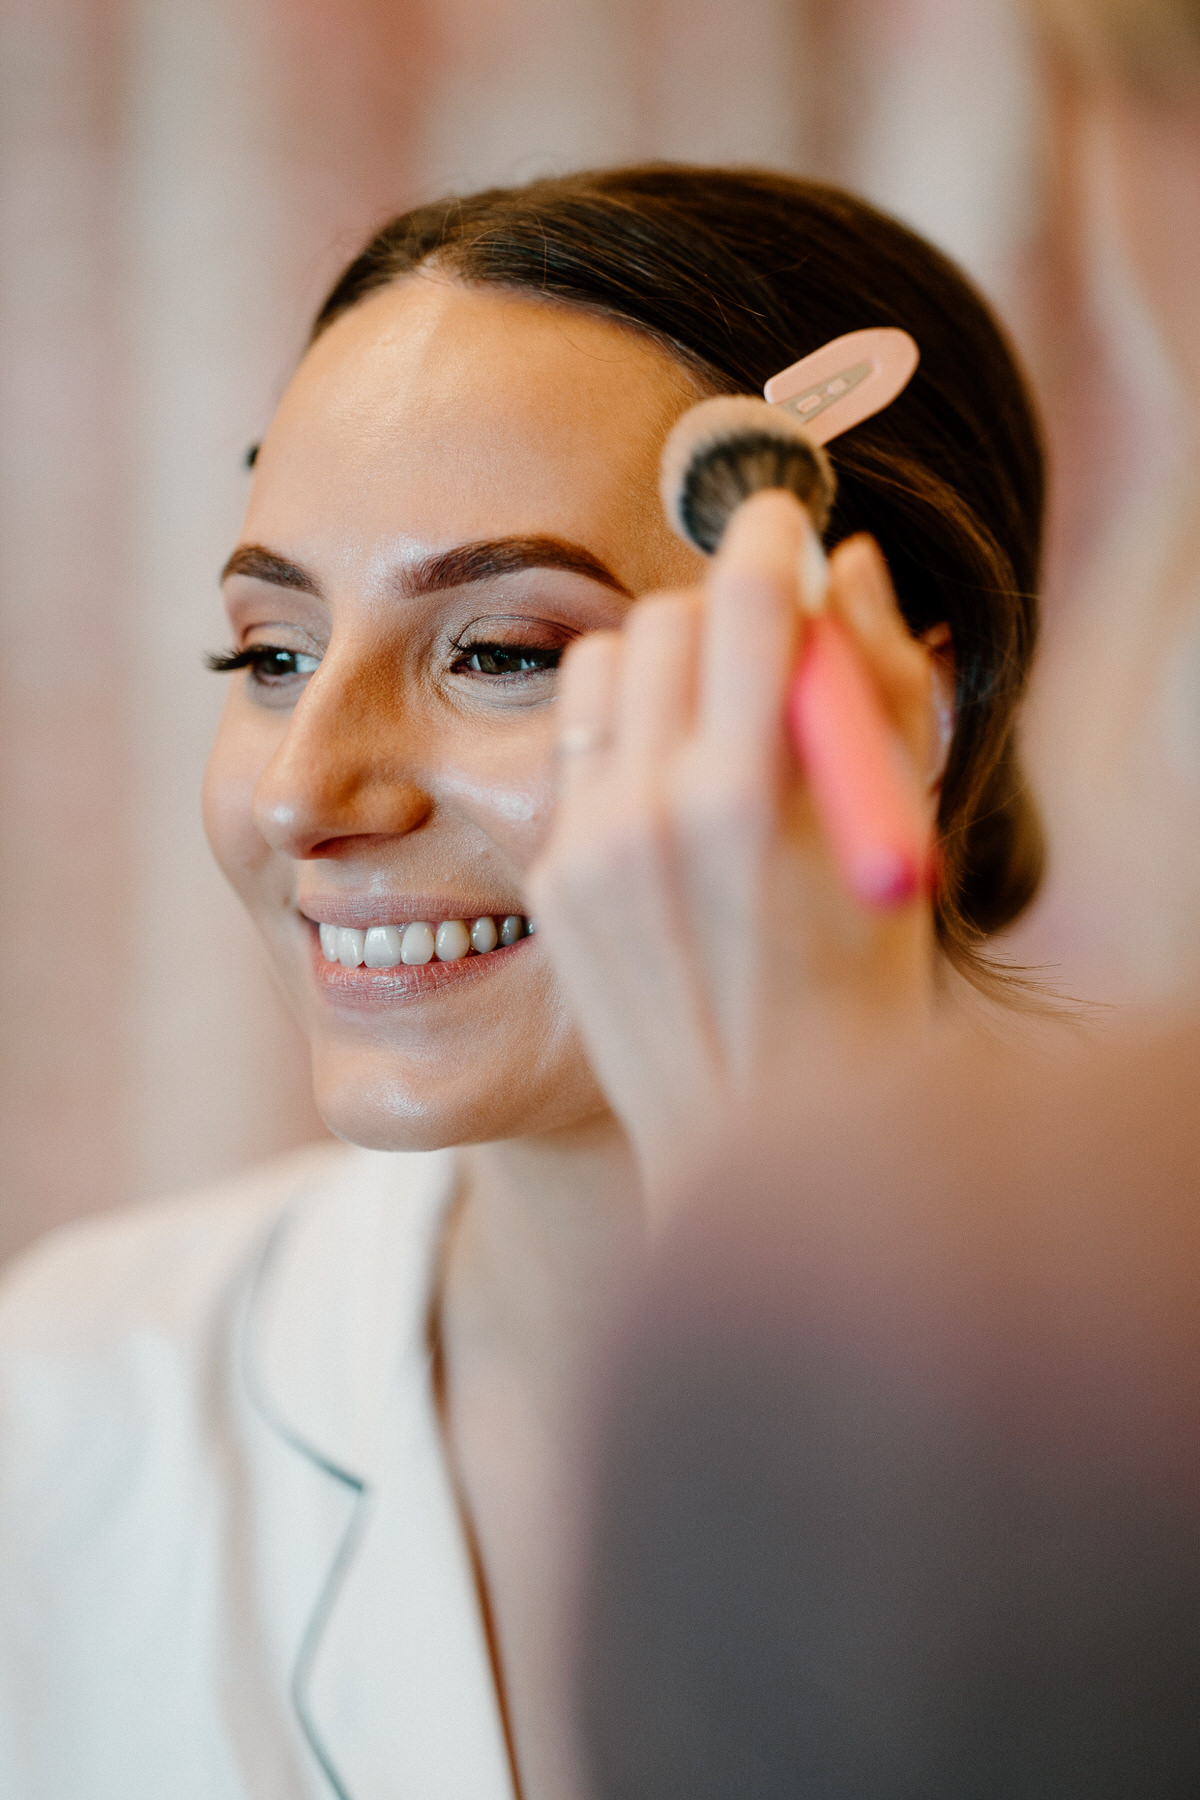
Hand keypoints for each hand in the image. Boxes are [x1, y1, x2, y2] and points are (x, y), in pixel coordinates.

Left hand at [527, 490, 948, 1202]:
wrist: (763, 1133)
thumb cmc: (861, 988)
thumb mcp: (896, 839)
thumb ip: (879, 689)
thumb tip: (844, 566)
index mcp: (755, 796)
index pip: (744, 600)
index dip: (767, 538)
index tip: (779, 517)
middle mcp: (654, 810)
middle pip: (662, 618)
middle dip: (718, 608)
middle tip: (759, 643)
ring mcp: (588, 846)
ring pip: (599, 669)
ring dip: (659, 663)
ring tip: (709, 720)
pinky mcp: (553, 877)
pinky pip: (576, 750)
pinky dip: (624, 741)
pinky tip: (669, 799)